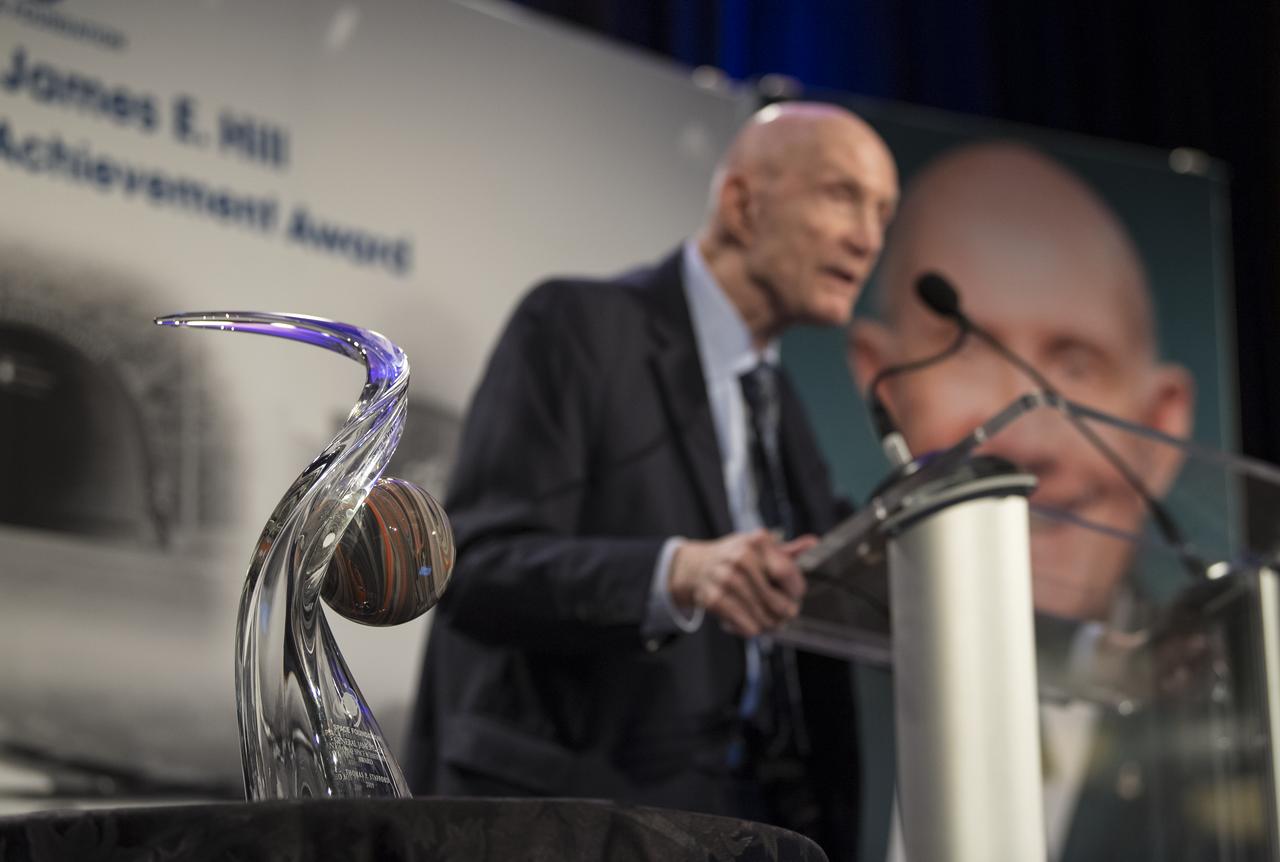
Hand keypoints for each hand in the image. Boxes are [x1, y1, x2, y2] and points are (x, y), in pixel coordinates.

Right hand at [669, 530, 814, 636]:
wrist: (696, 566)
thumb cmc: (735, 557)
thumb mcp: (759, 547)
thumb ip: (786, 550)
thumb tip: (813, 542)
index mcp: (757, 541)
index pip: (787, 573)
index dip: (796, 591)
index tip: (795, 595)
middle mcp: (741, 558)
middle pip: (779, 603)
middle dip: (787, 613)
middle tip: (785, 613)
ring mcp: (727, 579)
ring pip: (765, 619)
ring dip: (771, 624)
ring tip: (770, 620)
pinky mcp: (715, 599)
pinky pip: (748, 627)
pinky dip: (752, 629)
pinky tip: (750, 620)